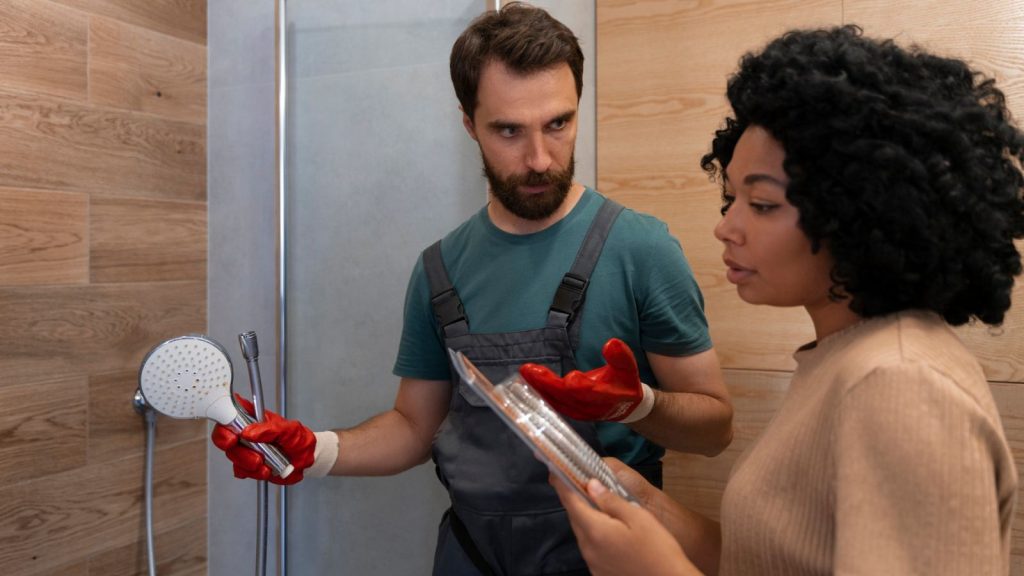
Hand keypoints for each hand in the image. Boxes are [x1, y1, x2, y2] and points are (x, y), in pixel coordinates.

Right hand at [210, 394, 316, 485]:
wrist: (306, 460)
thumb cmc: (299, 439)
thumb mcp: (289, 429)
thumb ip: (269, 429)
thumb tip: (249, 431)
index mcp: (253, 417)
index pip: (230, 411)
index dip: (224, 420)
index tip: (233, 433)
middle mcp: (245, 431)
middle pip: (223, 436)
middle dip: (235, 448)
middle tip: (253, 454)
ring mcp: (245, 448)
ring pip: (232, 455)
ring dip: (248, 462)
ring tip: (264, 463)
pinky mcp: (247, 464)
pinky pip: (241, 470)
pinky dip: (253, 473)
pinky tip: (266, 470)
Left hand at [519, 338, 652, 420]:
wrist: (624, 407)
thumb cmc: (624, 383)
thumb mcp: (629, 368)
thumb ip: (621, 356)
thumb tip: (611, 343)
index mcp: (606, 396)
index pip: (589, 392)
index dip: (579, 386)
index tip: (570, 377)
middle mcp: (589, 407)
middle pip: (565, 397)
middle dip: (547, 384)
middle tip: (529, 370)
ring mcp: (578, 412)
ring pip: (555, 401)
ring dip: (539, 387)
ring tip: (526, 372)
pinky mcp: (569, 411)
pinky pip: (552, 403)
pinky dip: (540, 392)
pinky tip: (528, 380)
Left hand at [550, 473, 697, 575]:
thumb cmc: (658, 549)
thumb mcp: (638, 517)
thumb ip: (611, 500)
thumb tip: (590, 485)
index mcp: (594, 530)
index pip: (570, 502)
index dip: (561, 484)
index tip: (555, 471)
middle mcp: (588, 548)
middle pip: (575, 518)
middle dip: (576, 500)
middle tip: (581, 484)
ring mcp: (592, 563)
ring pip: (583, 534)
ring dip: (586, 518)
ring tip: (598, 506)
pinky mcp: (599, 573)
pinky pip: (591, 549)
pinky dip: (594, 536)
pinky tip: (610, 532)